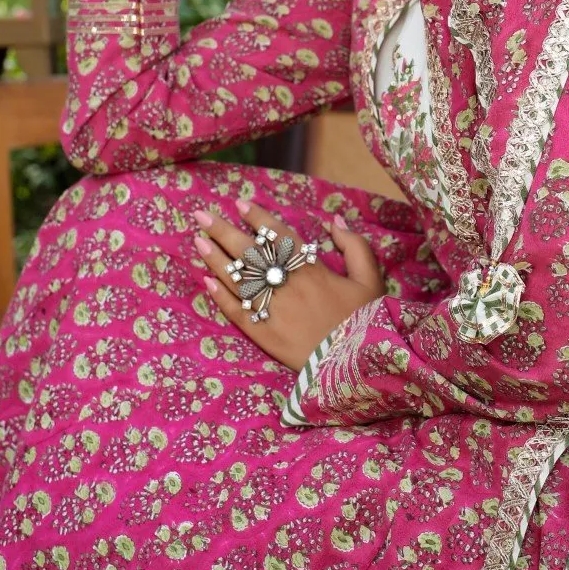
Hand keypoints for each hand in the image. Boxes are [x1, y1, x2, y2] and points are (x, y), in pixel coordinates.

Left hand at [192, 200, 383, 371]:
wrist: (355, 365)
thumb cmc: (366, 322)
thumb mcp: (370, 279)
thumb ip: (355, 246)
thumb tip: (335, 221)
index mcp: (311, 269)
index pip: (278, 236)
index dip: (258, 218)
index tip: (240, 204)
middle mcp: (285, 285)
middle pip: (249, 253)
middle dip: (223, 231)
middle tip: (202, 215)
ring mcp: (271, 309)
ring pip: (237, 279)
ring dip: (216, 259)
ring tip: (198, 241)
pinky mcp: (263, 334)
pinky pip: (236, 312)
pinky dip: (220, 296)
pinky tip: (206, 282)